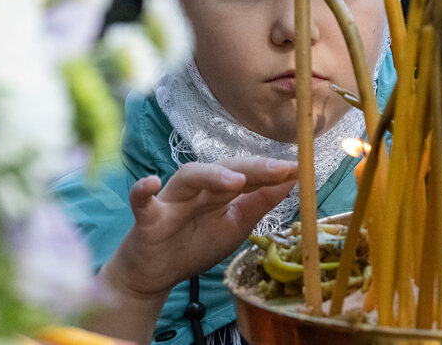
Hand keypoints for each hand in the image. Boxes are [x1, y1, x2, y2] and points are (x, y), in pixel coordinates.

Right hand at [103, 156, 296, 299]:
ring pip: (189, 177)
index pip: (247, 174)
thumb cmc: (195, 244)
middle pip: (223, 169)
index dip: (271, 170)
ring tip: (236, 181)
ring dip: (212, 175)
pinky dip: (143, 191)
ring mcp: (171, 200)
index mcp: (220, 190)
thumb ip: (260, 203)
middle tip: (279, 169)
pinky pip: (142, 201)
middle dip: (252, 168)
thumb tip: (291, 179)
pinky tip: (151, 183)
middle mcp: (197, 188)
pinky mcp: (147, 218)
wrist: (156, 273)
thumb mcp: (236, 226)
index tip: (298, 167)